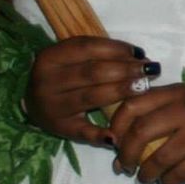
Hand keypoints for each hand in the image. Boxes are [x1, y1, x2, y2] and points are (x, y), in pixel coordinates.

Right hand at [24, 36, 156, 149]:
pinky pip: (82, 132)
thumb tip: (139, 56)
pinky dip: (100, 135)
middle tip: (150, 70)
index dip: (117, 49)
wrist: (35, 103)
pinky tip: (117, 135)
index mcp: (50, 58)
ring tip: (144, 87)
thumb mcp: (72, 58)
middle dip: (125, 70)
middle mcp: (47, 82)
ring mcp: (52, 107)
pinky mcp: (59, 129)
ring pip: (91, 97)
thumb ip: (100, 53)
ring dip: (121, 91)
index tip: (141, 53)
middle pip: (92, 72)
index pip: (87, 48)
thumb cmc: (63, 74)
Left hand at [106, 81, 184, 183]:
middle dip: (126, 155)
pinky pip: (180, 174)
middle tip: (124, 167)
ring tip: (143, 179)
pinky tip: (165, 180)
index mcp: (176, 92)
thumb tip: (114, 141)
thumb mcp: (180, 98)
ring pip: (159, 159)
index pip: (132, 105)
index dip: (116, 127)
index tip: (114, 142)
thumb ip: (150, 108)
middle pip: (141, 132)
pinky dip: (167, 181)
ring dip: (145, 174)